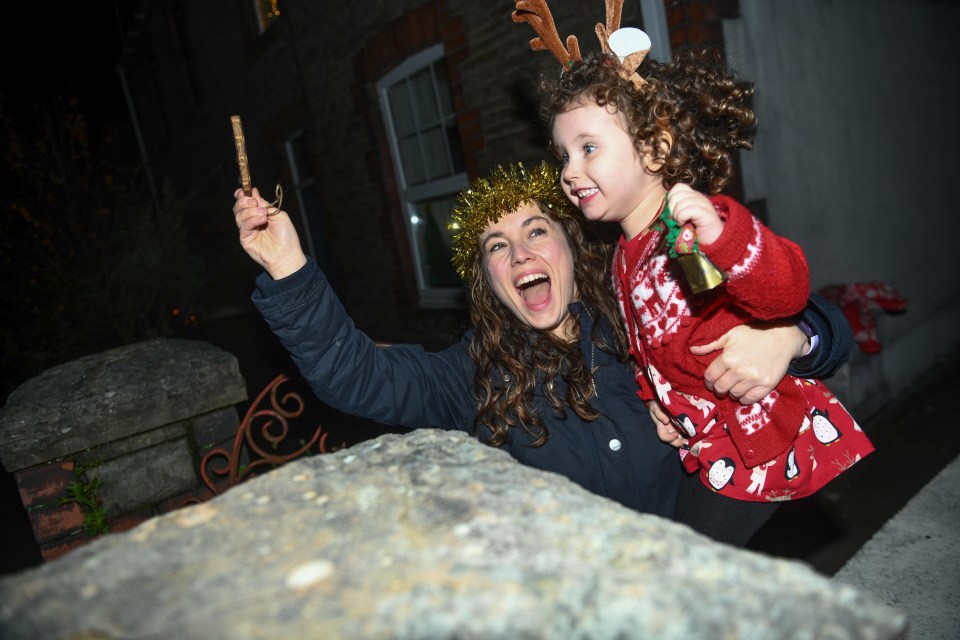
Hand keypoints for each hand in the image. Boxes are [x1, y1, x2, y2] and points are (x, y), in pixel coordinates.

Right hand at [233, 187, 306, 279]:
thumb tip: (254, 192)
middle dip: (244, 201)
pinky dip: (252, 220)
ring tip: (264, 214)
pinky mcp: (244, 239)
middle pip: (239, 207)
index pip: (246, 202)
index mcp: (259, 214)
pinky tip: (262, 220)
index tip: (244, 190)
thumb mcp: (279, 215)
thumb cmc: (286, 236)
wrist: (287, 254)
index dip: (242, 194)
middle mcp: (251, 221)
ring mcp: (247, 230)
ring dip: (251, 211)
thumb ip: (266, 205)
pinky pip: (244, 225)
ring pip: (239, 215)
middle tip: (255, 202)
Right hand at [649, 400, 687, 447]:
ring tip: (690, 439)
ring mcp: (675, 428)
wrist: (662, 400)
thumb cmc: (657, 404)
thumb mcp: (655, 407)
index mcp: (661, 427)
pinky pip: (685, 432)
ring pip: (679, 438)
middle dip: (678, 443)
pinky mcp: (682, 424)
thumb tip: (666, 421)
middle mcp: (669, 430)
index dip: (669, 438)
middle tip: (685, 441)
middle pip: (672, 441)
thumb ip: (659, 414)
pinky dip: (689, 434)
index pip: (664, 437)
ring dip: (684, 440)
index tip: (676, 433)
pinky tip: (693, 433)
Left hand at [667, 183, 723, 244]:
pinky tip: (684, 224)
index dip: (670, 199)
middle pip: (676, 195)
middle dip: (671, 209)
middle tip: (675, 220)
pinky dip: (681, 218)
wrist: (714, 241)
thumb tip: (663, 210)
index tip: (672, 212)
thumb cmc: (696, 231)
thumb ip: (675, 211)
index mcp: (693, 196)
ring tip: (680, 223)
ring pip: (680, 203)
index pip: (677, 187)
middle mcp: (699, 197)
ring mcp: (703, 204)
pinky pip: (687, 210)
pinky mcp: (706, 213)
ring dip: (676, 216)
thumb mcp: (682, 218)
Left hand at [691, 321, 806, 404]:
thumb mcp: (731, 335)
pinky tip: (743, 393)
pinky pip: (749, 399)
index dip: (708, 381)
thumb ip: (711, 345)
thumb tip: (692, 350)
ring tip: (733, 387)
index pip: (710, 377)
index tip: (711, 381)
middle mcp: (739, 370)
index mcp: (727, 358)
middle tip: (721, 386)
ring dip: (731, 393)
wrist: (782, 337)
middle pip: (720, 388)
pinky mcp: (766, 385)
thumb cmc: (754, 334)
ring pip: (734, 395)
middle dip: (718, 389)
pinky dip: (743, 399)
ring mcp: (753, 379)